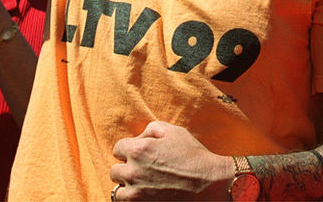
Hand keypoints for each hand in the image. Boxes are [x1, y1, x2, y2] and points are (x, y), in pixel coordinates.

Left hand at [110, 122, 232, 199]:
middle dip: (126, 168)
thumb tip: (138, 138)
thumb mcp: (174, 131)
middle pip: (114, 171)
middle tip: (141, 168)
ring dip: (127, 186)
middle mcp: (133, 172)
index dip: (128, 149)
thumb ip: (151, 129)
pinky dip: (133, 199)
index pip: (117, 148)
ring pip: (118, 191)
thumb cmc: (192, 155)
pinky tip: (145, 193)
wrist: (208, 183)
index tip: (138, 153)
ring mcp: (137, 193)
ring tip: (141, 184)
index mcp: (138, 150)